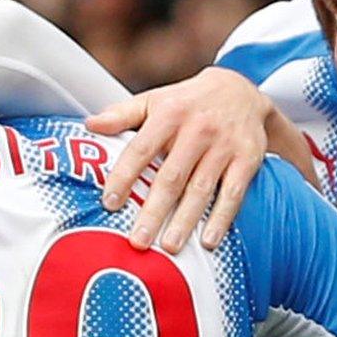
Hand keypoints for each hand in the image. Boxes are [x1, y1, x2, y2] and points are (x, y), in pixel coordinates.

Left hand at [86, 67, 282, 251]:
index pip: (140, 150)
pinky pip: (233, 193)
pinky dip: (221, 218)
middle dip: (154, 212)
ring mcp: (224, 145)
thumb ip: (122, 114)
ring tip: (169, 246)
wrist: (241, 90)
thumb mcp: (155, 100)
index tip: (109, 203)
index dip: (123, 177)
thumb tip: (89, 125)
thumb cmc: (188, 102)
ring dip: (185, 221)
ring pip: (200, 189)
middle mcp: (197, 129)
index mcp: (169, 115)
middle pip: (171, 177)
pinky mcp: (247, 158)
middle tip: (138, 241)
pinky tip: (208, 240)